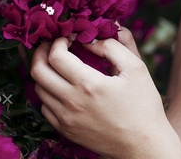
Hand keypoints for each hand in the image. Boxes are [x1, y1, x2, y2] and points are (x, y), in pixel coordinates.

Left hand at [30, 30, 180, 157]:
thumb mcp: (136, 68)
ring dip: (44, 72)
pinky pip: (45, 107)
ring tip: (57, 63)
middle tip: (51, 45)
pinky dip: (48, 92)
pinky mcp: (65, 130)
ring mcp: (65, 119)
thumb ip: (113, 46)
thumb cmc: (143, 105)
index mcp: (88, 84)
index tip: (67, 36)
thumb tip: (92, 38)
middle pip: (38, 71)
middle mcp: (71, 102)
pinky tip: (62, 86)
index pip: (56, 56)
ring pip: (38, 89)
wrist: (142, 144)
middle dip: (41, 52)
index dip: (57, 41)